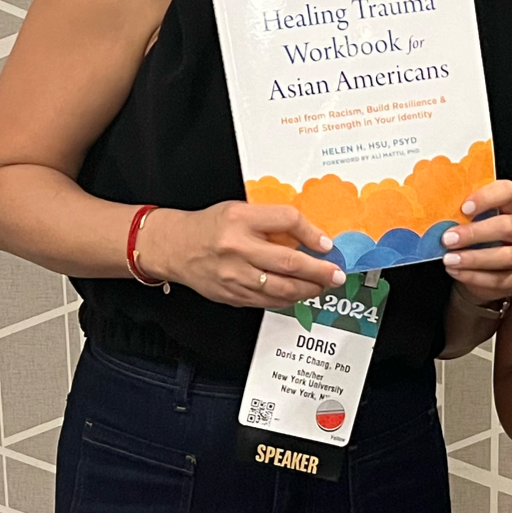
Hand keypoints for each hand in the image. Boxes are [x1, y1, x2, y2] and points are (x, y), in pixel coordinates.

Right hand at [137, 202, 345, 308]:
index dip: (313, 233)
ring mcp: (234, 275)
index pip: (287, 220)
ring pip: (282, 288)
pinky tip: (299, 294)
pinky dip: (288, 299)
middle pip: (289, 261)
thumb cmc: (210, 226)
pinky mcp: (232, 295)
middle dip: (320, 271)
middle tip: (337, 274)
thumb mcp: (240, 211)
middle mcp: (237, 247)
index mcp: (241, 219)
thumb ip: (271, 222)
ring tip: (323, 286)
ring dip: (309, 289)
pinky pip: (268, 301)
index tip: (326, 243)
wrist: (175, 247)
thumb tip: (310, 237)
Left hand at [440, 180, 511, 302]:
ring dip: (474, 258)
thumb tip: (426, 206)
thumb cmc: (466, 241)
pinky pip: (499, 279)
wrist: (473, 273)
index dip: (488, 197)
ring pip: (506, 256)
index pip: (507, 192)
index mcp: (506, 207)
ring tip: (448, 259)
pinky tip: (456, 272)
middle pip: (507, 227)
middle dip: (475, 233)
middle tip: (448, 239)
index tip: (465, 208)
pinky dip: (474, 277)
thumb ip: (452, 214)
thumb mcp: (460, 223)